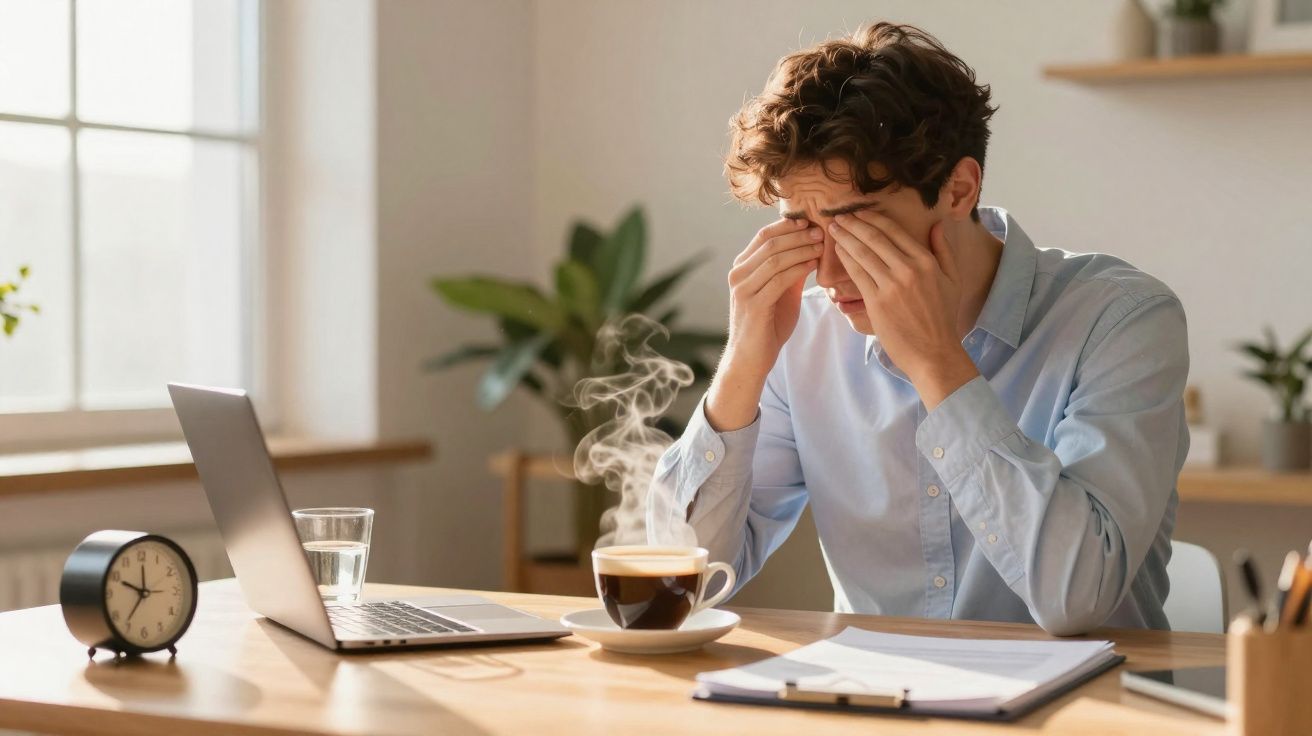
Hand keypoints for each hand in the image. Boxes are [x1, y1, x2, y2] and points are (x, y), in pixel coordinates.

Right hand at [707, 218, 822, 429]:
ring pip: (775, 258)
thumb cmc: (767, 325)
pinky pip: (779, 279)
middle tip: (821, 231)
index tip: (811, 222)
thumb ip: (790, 271)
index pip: (764, 235)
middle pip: (770, 243)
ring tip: (821, 246)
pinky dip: (799, 269)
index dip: (789, 226)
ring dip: (801, 249)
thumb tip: (810, 248)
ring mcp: (743, 289)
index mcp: (742, 267)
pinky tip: (814, 265)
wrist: (751, 358)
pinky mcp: (753, 304)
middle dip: (798, 234)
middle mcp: (738, 274)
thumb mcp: (780, 292)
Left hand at [829, 210, 977, 408]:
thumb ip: (944, 250)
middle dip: (853, 223)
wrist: (934, 353)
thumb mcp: (953, 280)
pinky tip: (838, 250)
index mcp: (926, 261)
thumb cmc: (943, 318)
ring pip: (863, 253)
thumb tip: (938, 224)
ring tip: (833, 228)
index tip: (858, 212)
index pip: (894, 231)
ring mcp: (892, 285)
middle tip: (838, 215)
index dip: (872, 218)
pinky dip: (846, 258)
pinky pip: (857, 274)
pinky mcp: (877, 302)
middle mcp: (909, 269)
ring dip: (845, 237)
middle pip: (874, 238)